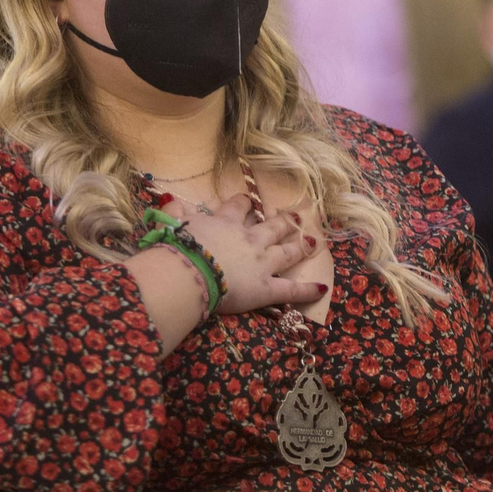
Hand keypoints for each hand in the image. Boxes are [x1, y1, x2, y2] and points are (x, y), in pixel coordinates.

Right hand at [164, 193, 323, 314]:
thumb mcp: (172, 224)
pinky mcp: (266, 288)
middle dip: (284, 222)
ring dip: (301, 246)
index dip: (246, 204)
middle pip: (272, 227)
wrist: (188, 271)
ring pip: (287, 252)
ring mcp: (262, 263)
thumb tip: (170, 202)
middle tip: (294, 217)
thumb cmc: (178, 247)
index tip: (249, 202)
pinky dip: (308, 290)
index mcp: (226, 223)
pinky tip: (322, 288)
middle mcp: (250, 239)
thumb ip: (174, 213)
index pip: (239, 208)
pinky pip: (291, 290)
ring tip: (313, 242)